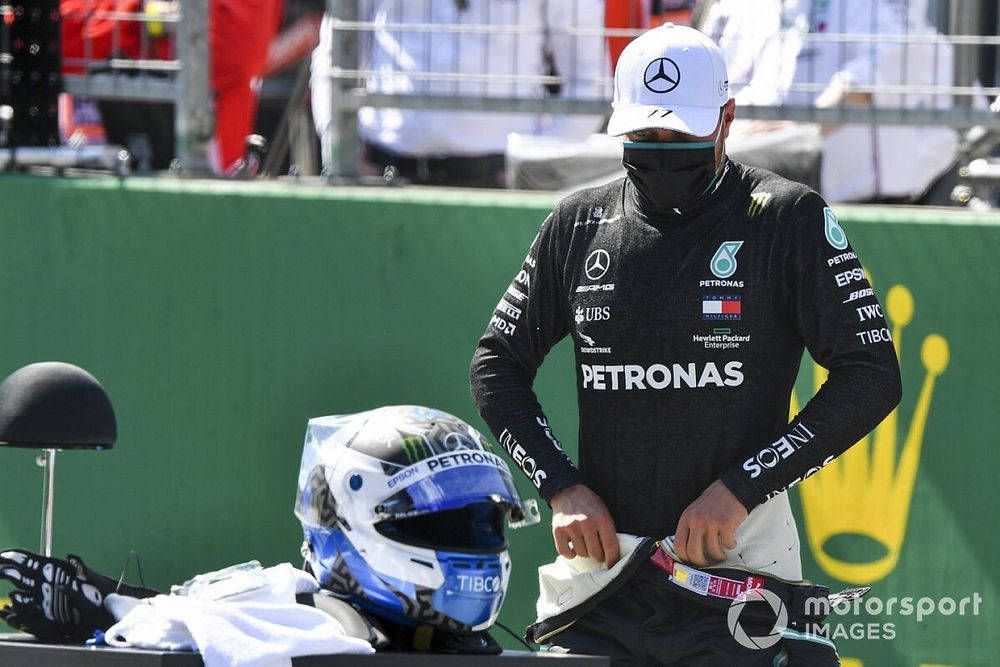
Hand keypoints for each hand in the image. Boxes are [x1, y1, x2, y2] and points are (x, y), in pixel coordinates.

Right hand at [0, 550, 115, 642]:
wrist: (105, 609)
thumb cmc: (98, 589)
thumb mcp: (88, 576)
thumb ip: (79, 567)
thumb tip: (71, 557)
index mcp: (54, 569)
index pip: (29, 561)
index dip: (15, 557)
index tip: (2, 555)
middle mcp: (45, 583)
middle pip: (20, 575)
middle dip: (6, 571)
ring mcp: (44, 598)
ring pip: (21, 593)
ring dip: (12, 593)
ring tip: (8, 590)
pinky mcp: (46, 612)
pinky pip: (27, 611)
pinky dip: (18, 610)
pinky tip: (10, 611)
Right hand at [550, 484, 618, 565]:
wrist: (568, 491)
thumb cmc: (589, 504)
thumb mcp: (604, 513)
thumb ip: (608, 531)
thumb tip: (611, 554)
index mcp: (602, 519)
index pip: (610, 546)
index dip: (613, 559)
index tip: (612, 564)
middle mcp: (587, 523)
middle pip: (595, 553)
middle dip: (598, 556)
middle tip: (597, 551)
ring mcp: (571, 527)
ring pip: (581, 553)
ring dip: (584, 552)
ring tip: (584, 543)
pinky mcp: (558, 530)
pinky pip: (565, 552)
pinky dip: (570, 553)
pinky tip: (573, 547)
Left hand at [674, 480, 747, 567]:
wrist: (732, 488)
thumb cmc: (714, 501)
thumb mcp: (695, 511)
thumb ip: (690, 527)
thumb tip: (689, 550)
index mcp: (686, 518)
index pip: (678, 545)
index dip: (685, 558)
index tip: (692, 562)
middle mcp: (696, 521)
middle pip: (693, 552)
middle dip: (702, 562)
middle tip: (709, 562)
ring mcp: (710, 523)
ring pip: (712, 551)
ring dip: (719, 556)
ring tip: (723, 553)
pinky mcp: (725, 525)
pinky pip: (727, 545)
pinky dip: (731, 546)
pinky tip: (732, 541)